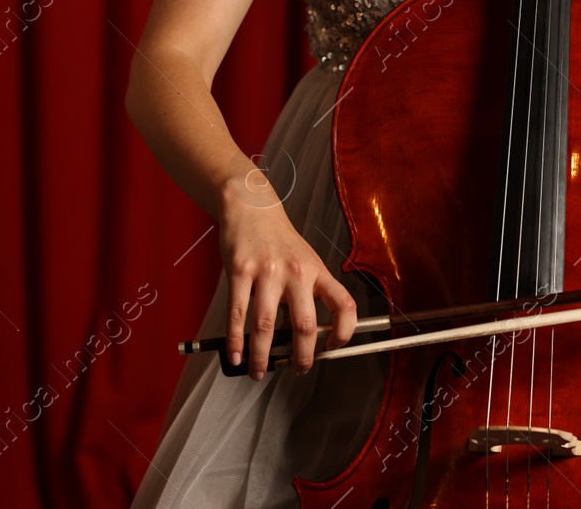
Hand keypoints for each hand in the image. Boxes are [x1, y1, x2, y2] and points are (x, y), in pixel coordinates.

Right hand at [218, 188, 357, 379]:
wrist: (252, 208)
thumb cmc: (279, 240)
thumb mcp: (303, 262)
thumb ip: (304, 295)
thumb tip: (295, 336)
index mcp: (317, 271)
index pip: (344, 304)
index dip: (345, 331)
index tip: (333, 346)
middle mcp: (296, 272)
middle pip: (305, 325)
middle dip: (302, 357)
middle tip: (296, 369)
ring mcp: (267, 272)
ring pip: (267, 326)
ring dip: (262, 356)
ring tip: (259, 371)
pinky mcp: (240, 271)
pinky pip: (238, 315)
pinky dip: (236, 341)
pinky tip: (236, 354)